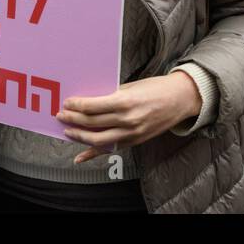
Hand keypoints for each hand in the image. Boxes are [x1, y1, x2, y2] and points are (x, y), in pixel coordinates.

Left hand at [56, 73, 201, 162]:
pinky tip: (79, 157)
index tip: (68, 102)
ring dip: (79, 136)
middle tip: (62, 115)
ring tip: (68, 130)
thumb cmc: (157, 88)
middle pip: (93, 123)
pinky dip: (92, 155)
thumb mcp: (133, 87)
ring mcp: (131, 134)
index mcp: (126, 102)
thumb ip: (113, 95)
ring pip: (98, 140)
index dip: (77, 105)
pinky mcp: (134, 142)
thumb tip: (91, 100)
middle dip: (73, 119)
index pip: (93, 106)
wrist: (181, 100)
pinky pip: (110, 150)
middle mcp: (128, 120)